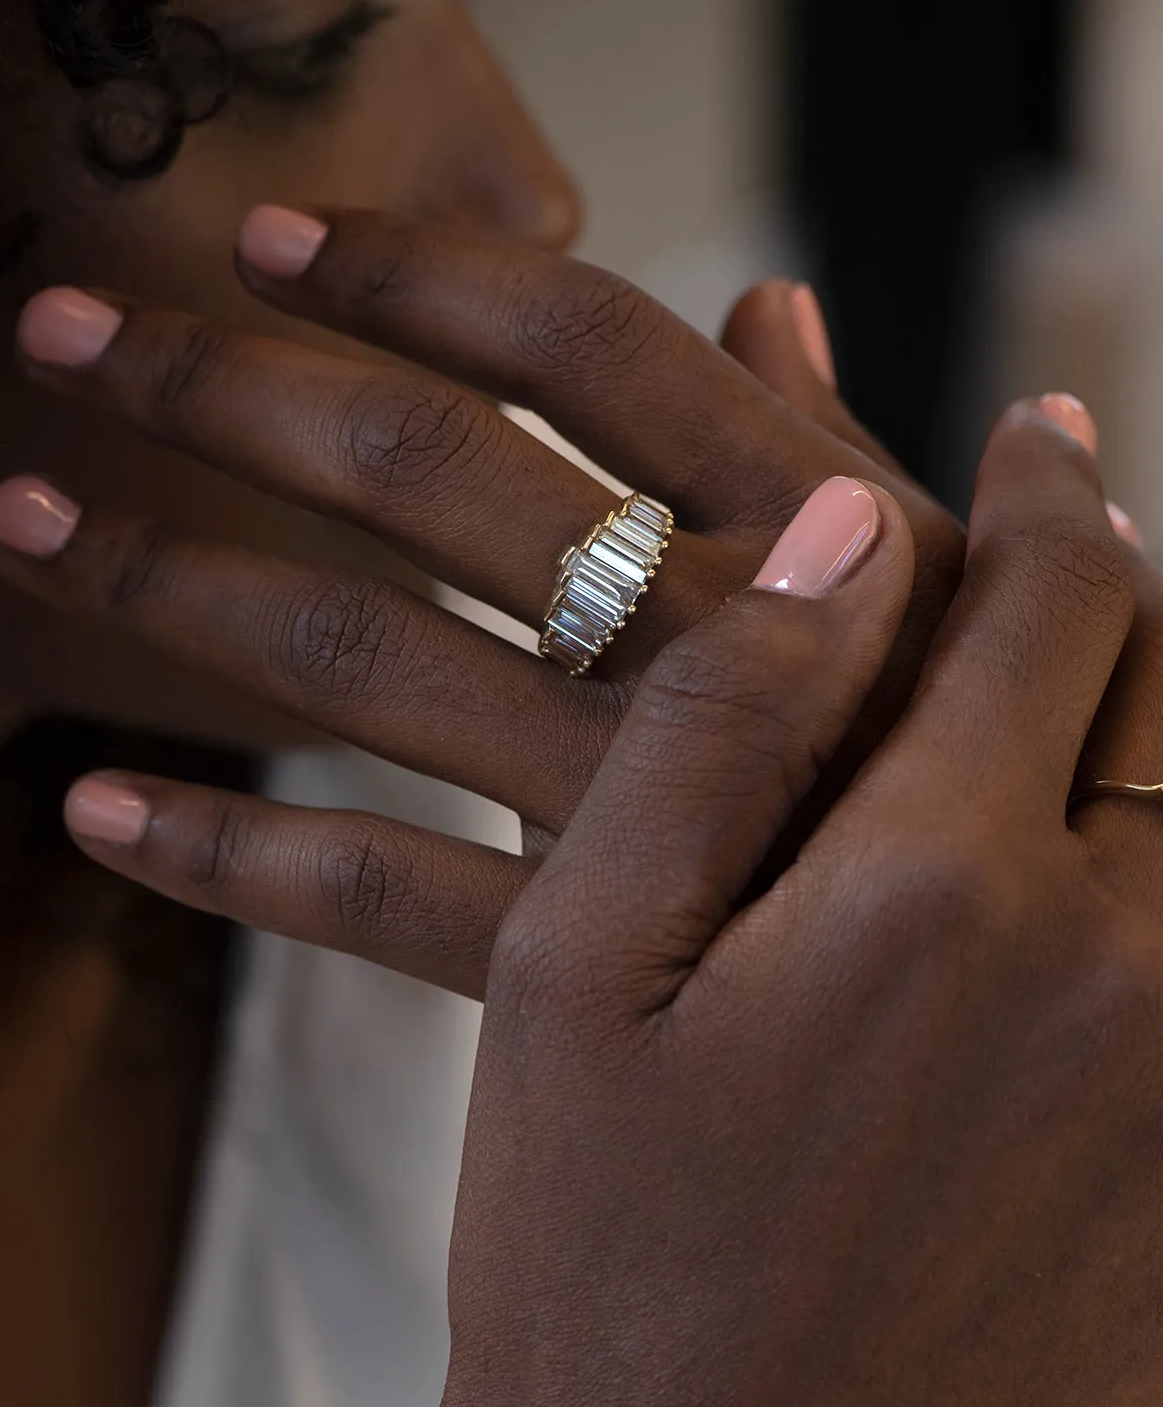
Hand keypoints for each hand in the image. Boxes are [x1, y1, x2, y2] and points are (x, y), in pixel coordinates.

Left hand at [0, 208, 967, 996]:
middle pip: (422, 477)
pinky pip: (373, 895)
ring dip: (166, 584)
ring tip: (18, 524)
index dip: (414, 272)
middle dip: (222, 390)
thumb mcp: (950, 581)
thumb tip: (771, 300)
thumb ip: (840, 441)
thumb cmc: (993, 758)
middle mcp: (700, 639)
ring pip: (359, 664)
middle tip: (57, 330)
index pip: (581, 345)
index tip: (264, 236)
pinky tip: (95, 812)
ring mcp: (631, 803)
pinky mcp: (581, 956)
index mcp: (804, 526)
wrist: (1043, 993)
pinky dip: (224, 851)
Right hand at [443, 403, 1162, 1405]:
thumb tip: (843, 530)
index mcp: (939, 887)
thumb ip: (712, 728)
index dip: (1042, 489)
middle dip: (1129, 578)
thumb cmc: (607, 1255)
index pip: (1051, 603)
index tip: (1028, 432)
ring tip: (1090, 664)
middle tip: (1064, 523)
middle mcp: (1120, 967)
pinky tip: (1094, 840)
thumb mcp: (578, 970)